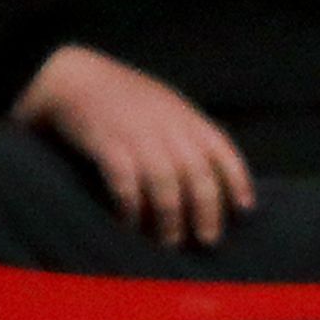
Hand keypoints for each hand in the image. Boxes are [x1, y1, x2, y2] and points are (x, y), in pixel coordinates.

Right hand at [14, 46, 253, 247]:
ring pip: (165, 184)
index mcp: (188, 118)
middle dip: (206, 211)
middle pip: (197, 174)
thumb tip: (212, 174)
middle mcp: (168, 128)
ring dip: (169, 218)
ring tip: (168, 242)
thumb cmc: (126, 98)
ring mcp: (138, 136)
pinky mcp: (107, 145)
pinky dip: (131, 209)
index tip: (244, 209)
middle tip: (207, 240)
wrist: (75, 77)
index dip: (237, 181)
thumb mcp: (168, 106)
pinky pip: (125, 184)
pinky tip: (130, 226)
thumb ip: (190, 134)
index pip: (223, 151)